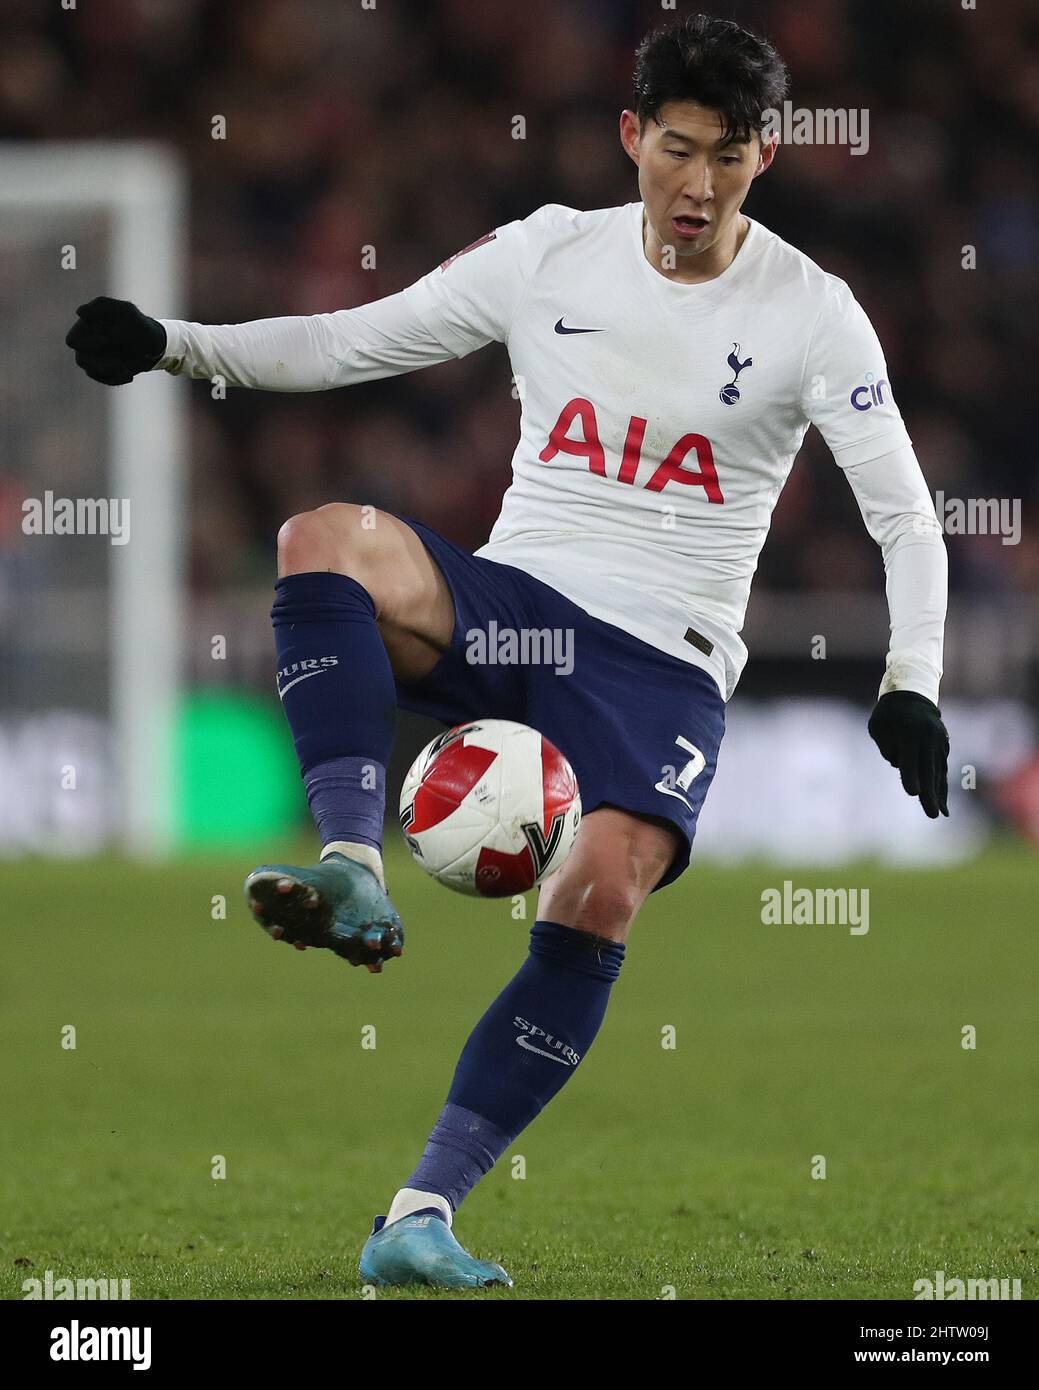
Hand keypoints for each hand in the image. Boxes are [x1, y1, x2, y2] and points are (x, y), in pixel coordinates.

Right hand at [65, 296, 166, 384]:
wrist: (154, 344)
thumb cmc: (139, 324)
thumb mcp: (126, 311)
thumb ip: (103, 307)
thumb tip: (79, 312)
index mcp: (86, 325)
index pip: (73, 341)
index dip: (89, 345)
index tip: (109, 341)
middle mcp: (86, 341)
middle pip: (81, 359)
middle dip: (100, 361)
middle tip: (118, 360)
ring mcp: (93, 356)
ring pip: (90, 369)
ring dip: (109, 370)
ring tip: (126, 368)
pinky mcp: (103, 370)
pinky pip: (103, 378)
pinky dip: (116, 378)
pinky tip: (129, 375)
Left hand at [868, 691, 949, 817]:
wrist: (912, 696)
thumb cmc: (887, 715)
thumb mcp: (878, 726)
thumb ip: (887, 746)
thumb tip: (901, 765)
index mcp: (909, 733)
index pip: (909, 759)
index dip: (910, 776)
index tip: (913, 793)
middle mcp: (927, 738)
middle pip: (928, 769)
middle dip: (929, 793)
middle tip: (931, 813)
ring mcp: (938, 743)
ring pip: (938, 772)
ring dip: (938, 794)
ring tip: (939, 813)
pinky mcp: (943, 748)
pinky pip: (941, 770)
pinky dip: (942, 786)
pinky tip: (942, 804)